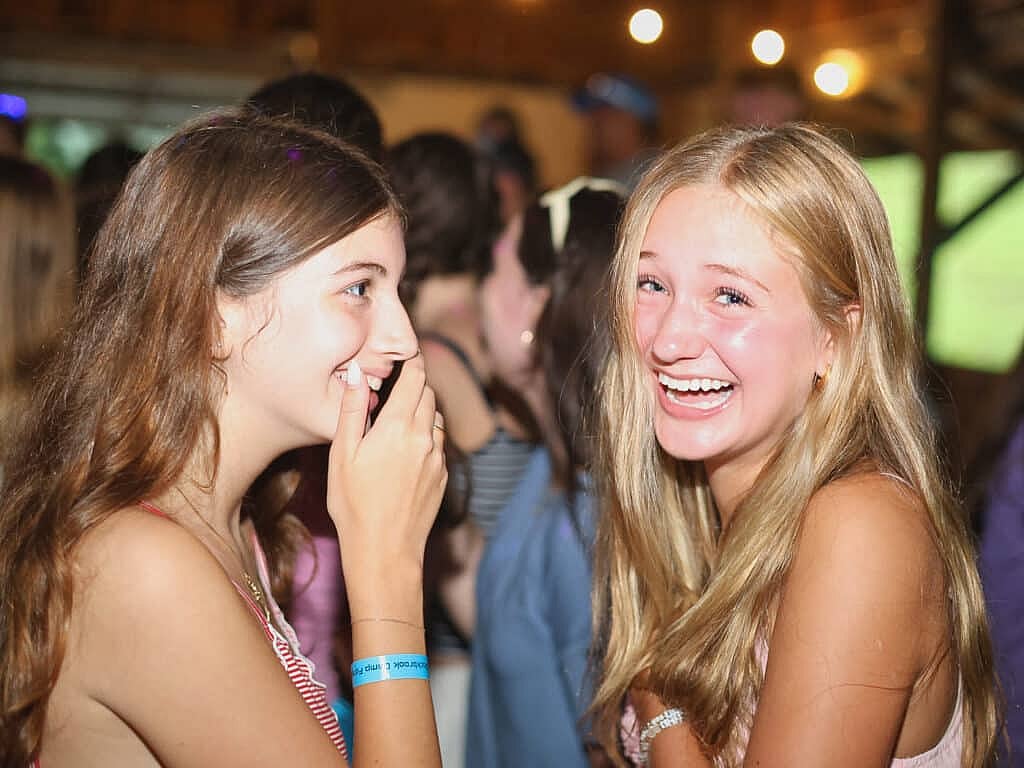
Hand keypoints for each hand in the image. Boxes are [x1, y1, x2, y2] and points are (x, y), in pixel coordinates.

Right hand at [327, 354, 447, 617]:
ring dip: (422, 410)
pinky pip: (438, 444)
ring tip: (398, 419)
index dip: (412, 361)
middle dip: (415, 384)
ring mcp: (437, 457)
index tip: (406, 354)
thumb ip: (351, 410)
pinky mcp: (443, 476)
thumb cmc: (354, 505)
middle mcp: (425, 436)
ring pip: (436, 418)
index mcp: (399, 426)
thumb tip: (356, 374)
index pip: (416, 377)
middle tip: (396, 385)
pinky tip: (406, 451)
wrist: (385, 551)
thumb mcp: (342, 454)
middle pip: (429, 394)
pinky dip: (426, 436)